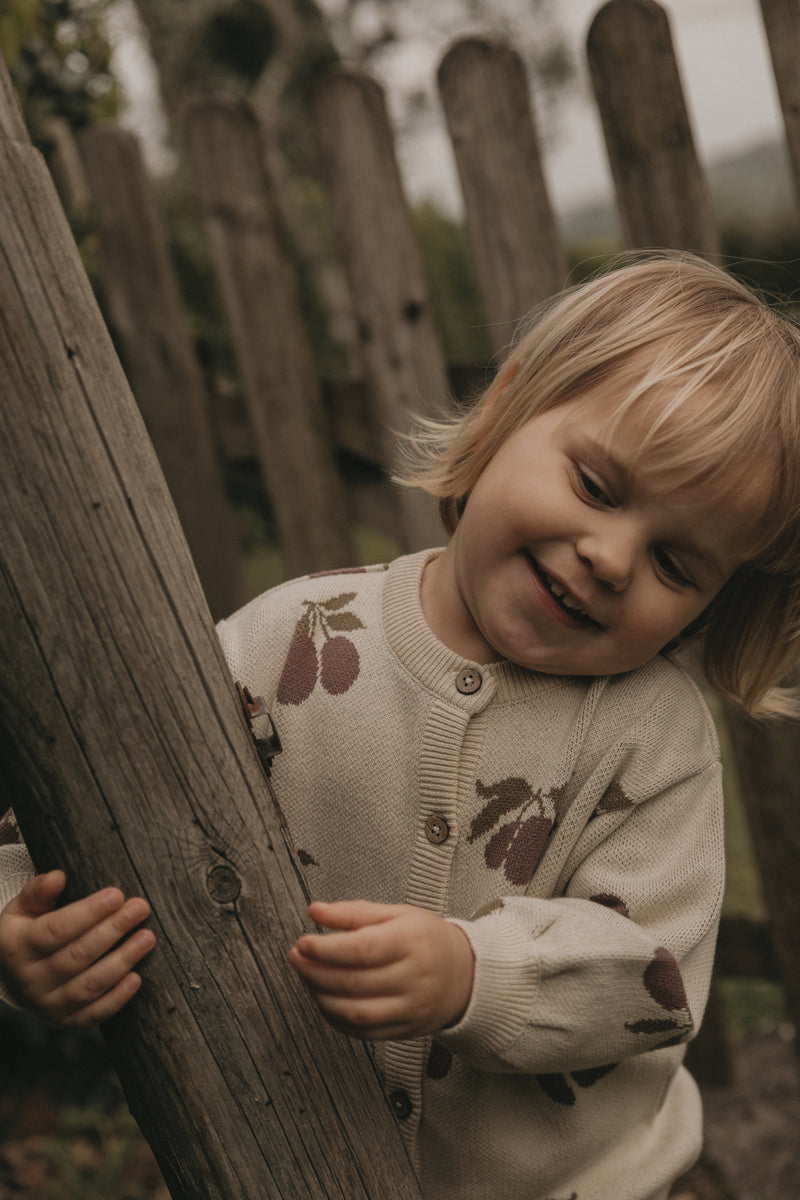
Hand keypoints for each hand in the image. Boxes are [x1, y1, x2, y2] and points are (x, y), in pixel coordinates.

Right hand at [0, 871, 155, 1026]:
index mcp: (19, 947)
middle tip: (141, 908)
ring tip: (147, 938)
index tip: (117, 894)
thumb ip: (38, 891)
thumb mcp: (23, 909)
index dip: (88, 912)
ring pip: (89, 985)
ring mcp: (49, 1004)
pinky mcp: (67, 1021)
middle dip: (113, 930)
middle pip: (77, 956)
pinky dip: (117, 998)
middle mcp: (31, 980)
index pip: (55, 930)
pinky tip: (137, 978)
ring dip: (122, 961)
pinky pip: (94, 1014)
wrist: (16, 976)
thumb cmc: (27, 931)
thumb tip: (58, 877)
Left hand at [288, 899, 473, 1040]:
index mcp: (412, 942)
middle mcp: (413, 979)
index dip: (326, 949)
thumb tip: (315, 910)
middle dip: (315, 972)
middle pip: (353, 982)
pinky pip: (361, 1032)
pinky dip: (335, 1019)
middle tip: (296, 958)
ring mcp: (409, 1009)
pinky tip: (324, 1000)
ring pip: (354, 1013)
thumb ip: (354, 912)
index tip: (302, 943)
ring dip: (320, 997)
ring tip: (307, 978)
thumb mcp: (397, 913)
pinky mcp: (404, 1031)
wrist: (464, 975)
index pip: (363, 949)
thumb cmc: (427, 939)